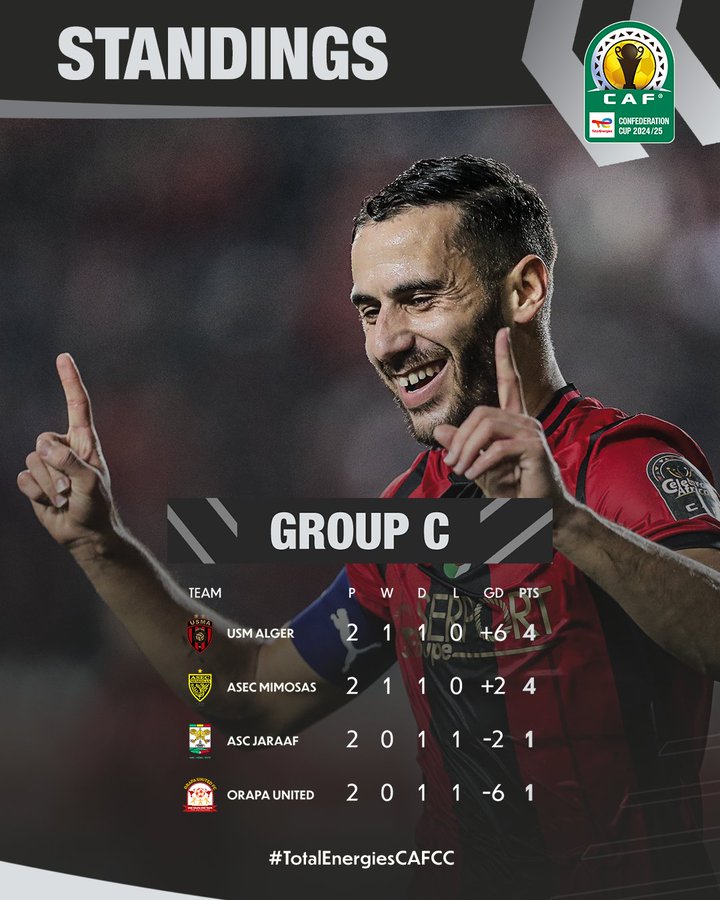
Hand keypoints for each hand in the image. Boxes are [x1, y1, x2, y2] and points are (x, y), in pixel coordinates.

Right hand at [17, 353, 117, 552]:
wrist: (85, 534)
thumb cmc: (97, 506)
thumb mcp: (91, 483)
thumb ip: (70, 462)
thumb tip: (43, 446)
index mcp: (84, 441)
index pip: (76, 405)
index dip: (69, 380)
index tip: (63, 357)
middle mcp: (64, 448)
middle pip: (42, 439)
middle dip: (54, 467)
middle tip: (72, 488)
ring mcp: (47, 464)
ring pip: (32, 461)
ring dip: (48, 485)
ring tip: (65, 497)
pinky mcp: (33, 481)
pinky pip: (22, 480)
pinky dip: (36, 494)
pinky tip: (51, 503)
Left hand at [433, 328, 569, 507]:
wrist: (539, 514)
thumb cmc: (511, 489)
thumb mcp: (478, 465)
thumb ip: (462, 446)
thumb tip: (439, 430)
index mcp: (514, 421)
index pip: (510, 382)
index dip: (506, 357)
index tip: (503, 331)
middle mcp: (525, 422)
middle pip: (482, 413)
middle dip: (460, 438)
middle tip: (451, 463)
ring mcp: (533, 434)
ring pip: (487, 428)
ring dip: (467, 450)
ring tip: (461, 470)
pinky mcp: (536, 450)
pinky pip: (498, 448)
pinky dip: (480, 462)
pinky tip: (474, 475)